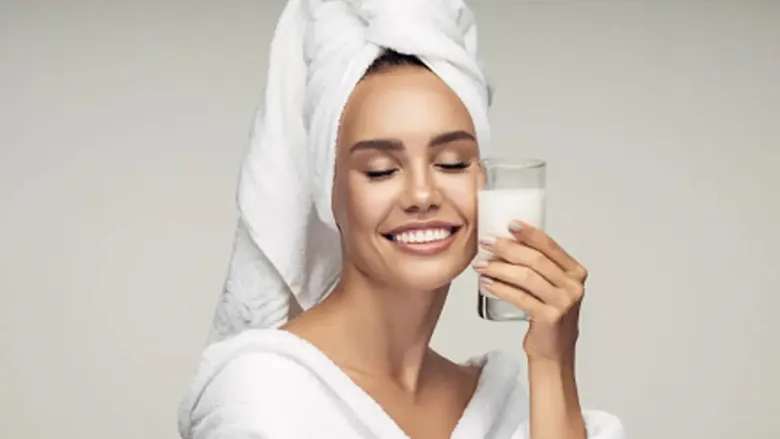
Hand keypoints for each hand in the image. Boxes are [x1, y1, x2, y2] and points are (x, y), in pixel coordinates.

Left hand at [472, 220, 586, 364]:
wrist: (553, 352)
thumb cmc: (548, 315)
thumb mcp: (552, 287)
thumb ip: (540, 267)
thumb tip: (506, 242)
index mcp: (575, 272)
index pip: (550, 246)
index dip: (529, 233)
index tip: (510, 224)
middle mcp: (573, 286)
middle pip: (536, 260)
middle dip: (507, 248)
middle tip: (486, 242)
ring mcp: (563, 302)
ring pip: (526, 277)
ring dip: (499, 268)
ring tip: (481, 264)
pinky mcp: (549, 318)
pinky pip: (520, 297)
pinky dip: (500, 288)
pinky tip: (486, 283)